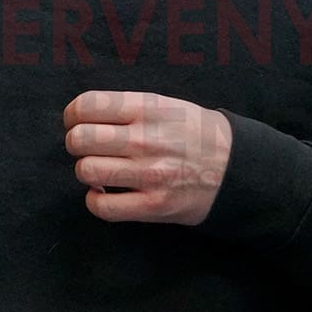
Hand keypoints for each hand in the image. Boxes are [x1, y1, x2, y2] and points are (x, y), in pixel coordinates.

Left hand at [62, 90, 230, 224]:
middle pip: (79, 139)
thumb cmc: (194, 133)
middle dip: (76, 143)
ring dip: (86, 171)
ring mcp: (150, 174)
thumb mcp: (165, 104)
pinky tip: (104, 193)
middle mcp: (145, 140)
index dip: (73, 114)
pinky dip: (95, 201)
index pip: (87, 105)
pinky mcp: (154, 206)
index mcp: (146, 109)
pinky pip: (103, 207)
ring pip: (86, 170)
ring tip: (100, 170)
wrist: (238, 168)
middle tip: (88, 148)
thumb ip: (125, 107)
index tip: (77, 122)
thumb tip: (81, 115)